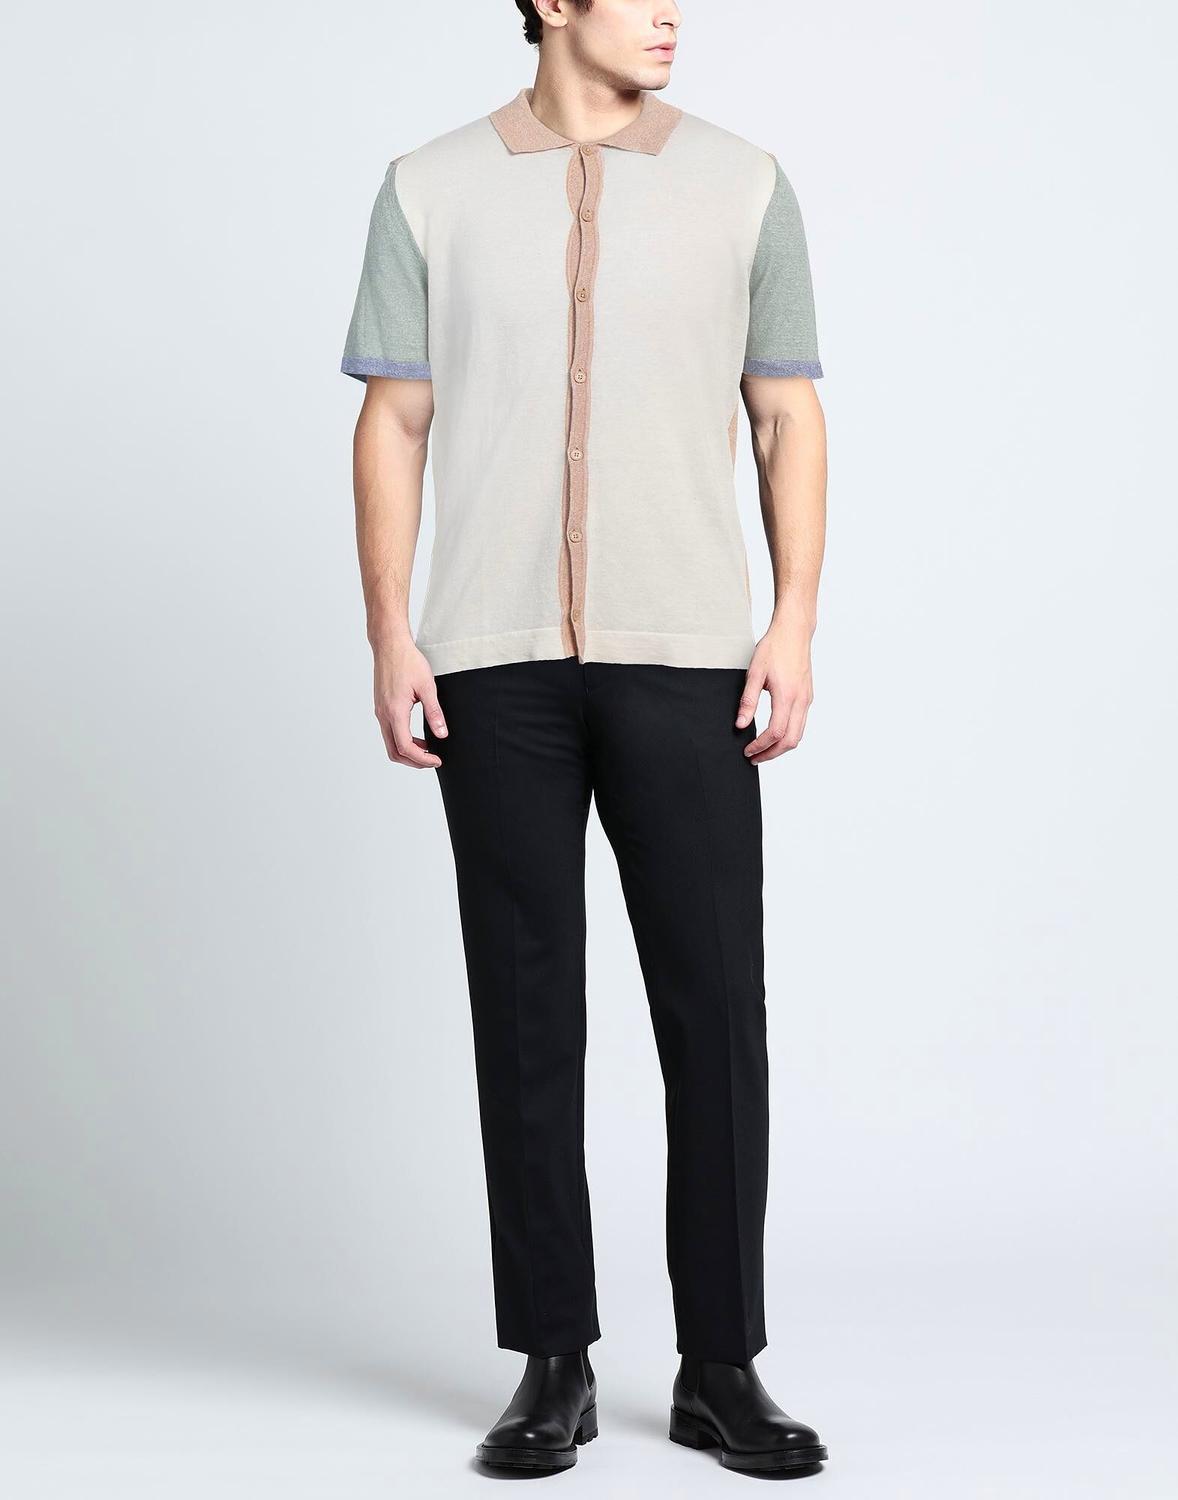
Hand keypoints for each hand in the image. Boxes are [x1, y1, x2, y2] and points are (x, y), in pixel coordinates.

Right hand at [373, 636, 447, 767]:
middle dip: (413, 761)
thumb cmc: (407, 661)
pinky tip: (416, 735)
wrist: (389, 645)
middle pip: (394, 752)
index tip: (437, 760)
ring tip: (427, 748)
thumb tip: (442, 734)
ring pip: (390, 743)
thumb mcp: (427, 687)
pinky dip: (401, 740)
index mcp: (395, 711)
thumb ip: (434, 712)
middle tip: (432, 760)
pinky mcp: (380, 707)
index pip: (406, 747)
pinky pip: (388, 731)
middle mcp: (383, 714)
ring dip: (407, 751)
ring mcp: (379, 711)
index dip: (422, 759)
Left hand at [736, 619, 813, 764]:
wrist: (795, 631)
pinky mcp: (807, 696)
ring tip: (763, 749)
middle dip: (772, 754)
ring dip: (781, 747)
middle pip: (791, 741)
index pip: (776, 733)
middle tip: (755, 757)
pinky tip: (774, 733)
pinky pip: (801, 723)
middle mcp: (801, 700)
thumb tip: (741, 724)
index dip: (761, 746)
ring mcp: (807, 699)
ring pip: (798, 734)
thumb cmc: (775, 647)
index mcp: (787, 696)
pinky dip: (788, 735)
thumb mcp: (755, 673)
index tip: (748, 750)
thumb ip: (747, 701)